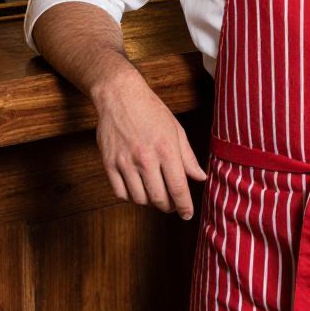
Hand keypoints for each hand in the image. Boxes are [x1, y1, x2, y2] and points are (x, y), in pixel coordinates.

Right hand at [92, 72, 207, 218]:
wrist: (120, 96)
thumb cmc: (151, 111)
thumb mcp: (176, 130)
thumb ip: (188, 157)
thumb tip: (200, 177)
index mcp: (166, 149)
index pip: (178, 187)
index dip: (184, 206)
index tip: (187, 215)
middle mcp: (146, 158)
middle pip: (159, 198)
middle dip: (169, 207)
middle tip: (172, 205)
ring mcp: (125, 162)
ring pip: (140, 199)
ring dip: (150, 202)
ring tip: (155, 194)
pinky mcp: (109, 163)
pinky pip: (120, 193)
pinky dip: (131, 197)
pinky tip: (138, 189)